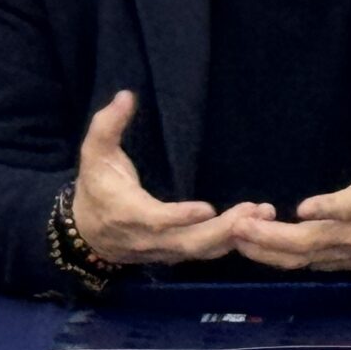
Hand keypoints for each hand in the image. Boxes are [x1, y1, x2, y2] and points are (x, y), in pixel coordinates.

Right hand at [71, 91, 264, 266]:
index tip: (208, 208)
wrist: (87, 234)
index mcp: (128, 213)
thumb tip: (126, 95)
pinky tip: (257, 224)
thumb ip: (107, 125)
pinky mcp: (176, 254)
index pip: (156, 220)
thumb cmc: (96, 187)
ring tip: (264, 212)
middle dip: (223, 230)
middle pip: (189, 242)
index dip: (181, 217)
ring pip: (201, 250)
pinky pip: (205, 253)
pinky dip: (232, 241)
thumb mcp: (94, 154)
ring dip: (234, 235)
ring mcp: (164, 250)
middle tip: (254, 211)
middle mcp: (148, 238)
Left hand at [231, 82, 350, 273]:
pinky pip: (295, 264)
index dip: (327, 209)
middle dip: (273, 235)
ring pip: (297, 256)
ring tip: (235, 233)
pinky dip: (269, 257)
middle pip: (309, 241)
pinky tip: (245, 244)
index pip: (347, 208)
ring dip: (264, 248)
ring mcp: (336, 251)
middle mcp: (349, 233)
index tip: (302, 208)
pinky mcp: (327, 262)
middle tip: (240, 223)